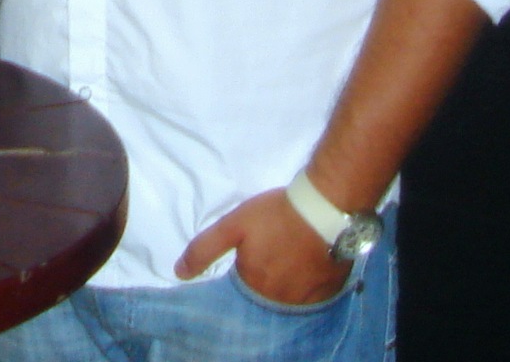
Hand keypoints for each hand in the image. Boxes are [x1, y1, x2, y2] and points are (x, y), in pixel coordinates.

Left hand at [177, 188, 346, 300]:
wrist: (324, 207)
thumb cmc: (276, 215)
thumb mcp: (233, 226)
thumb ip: (204, 250)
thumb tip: (179, 272)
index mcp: (255, 286)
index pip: (245, 287)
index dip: (248, 266)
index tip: (257, 249)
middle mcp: (281, 301)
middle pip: (268, 293)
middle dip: (268, 274)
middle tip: (276, 248)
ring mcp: (307, 299)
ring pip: (290, 295)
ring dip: (288, 280)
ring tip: (292, 254)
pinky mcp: (329, 291)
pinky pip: (314, 295)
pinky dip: (309, 283)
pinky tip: (310, 262)